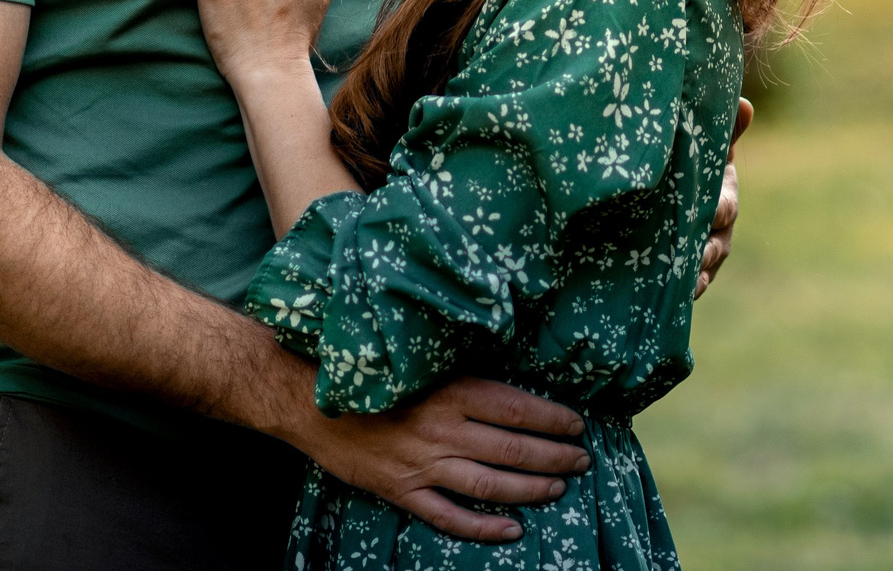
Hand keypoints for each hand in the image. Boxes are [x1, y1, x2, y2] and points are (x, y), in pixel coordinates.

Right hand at [286, 376, 592, 542]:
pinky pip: (449, 517)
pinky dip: (483, 527)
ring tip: (558, 489)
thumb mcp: (426, 362)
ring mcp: (422, 464)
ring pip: (489, 485)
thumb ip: (466, 376)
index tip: (577, 423)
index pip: (517, 408)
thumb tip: (515, 384)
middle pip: (512, 450)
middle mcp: (442, 429)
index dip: (552, 420)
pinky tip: (511, 530)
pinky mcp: (402, 491)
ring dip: (530, 490)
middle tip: (581, 460)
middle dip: (554, 457)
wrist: (311, 399)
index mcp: (451, 390)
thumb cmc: (373, 373)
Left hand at [694, 97, 750, 298]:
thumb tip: (744, 104)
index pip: (725, 207)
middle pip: (715, 244)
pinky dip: (684, 291)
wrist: (667, 195)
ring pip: (702, 269)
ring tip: (682, 279)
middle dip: (704, 248)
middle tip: (692, 251)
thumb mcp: (708, 149)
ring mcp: (703, 256)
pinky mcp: (686, 274)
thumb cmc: (692, 166)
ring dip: (693, 274)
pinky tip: (676, 294)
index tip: (711, 211)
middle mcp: (718, 232)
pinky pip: (689, 287)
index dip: (718, 209)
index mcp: (724, 200)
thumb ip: (725, 130)